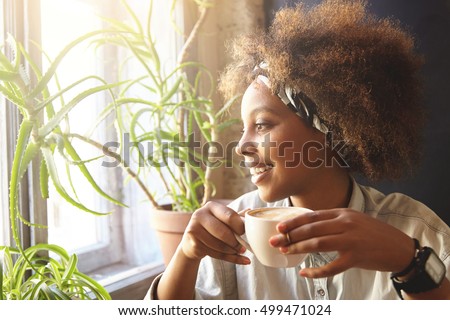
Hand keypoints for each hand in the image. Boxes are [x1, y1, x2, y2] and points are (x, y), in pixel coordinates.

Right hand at [180, 201, 249, 264]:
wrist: (192, 242)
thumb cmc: (212, 229)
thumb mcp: (222, 220)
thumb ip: (235, 217)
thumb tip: (250, 211)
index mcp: (211, 206)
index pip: (230, 216)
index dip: (240, 226)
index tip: (244, 233)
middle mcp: (200, 214)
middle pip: (224, 232)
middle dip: (236, 242)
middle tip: (243, 247)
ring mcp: (194, 229)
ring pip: (219, 245)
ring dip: (232, 251)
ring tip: (237, 251)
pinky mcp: (193, 243)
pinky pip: (215, 254)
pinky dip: (229, 258)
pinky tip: (236, 258)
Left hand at [269, 208, 415, 277]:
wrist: (400, 248)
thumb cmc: (374, 233)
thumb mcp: (354, 219)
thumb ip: (334, 220)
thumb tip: (308, 225)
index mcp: (343, 213)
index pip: (313, 216)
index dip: (294, 221)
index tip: (278, 226)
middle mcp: (346, 224)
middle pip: (312, 228)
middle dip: (290, 234)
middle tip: (275, 240)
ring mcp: (351, 240)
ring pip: (318, 243)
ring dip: (298, 248)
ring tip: (284, 252)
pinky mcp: (356, 257)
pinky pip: (331, 266)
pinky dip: (316, 271)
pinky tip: (305, 272)